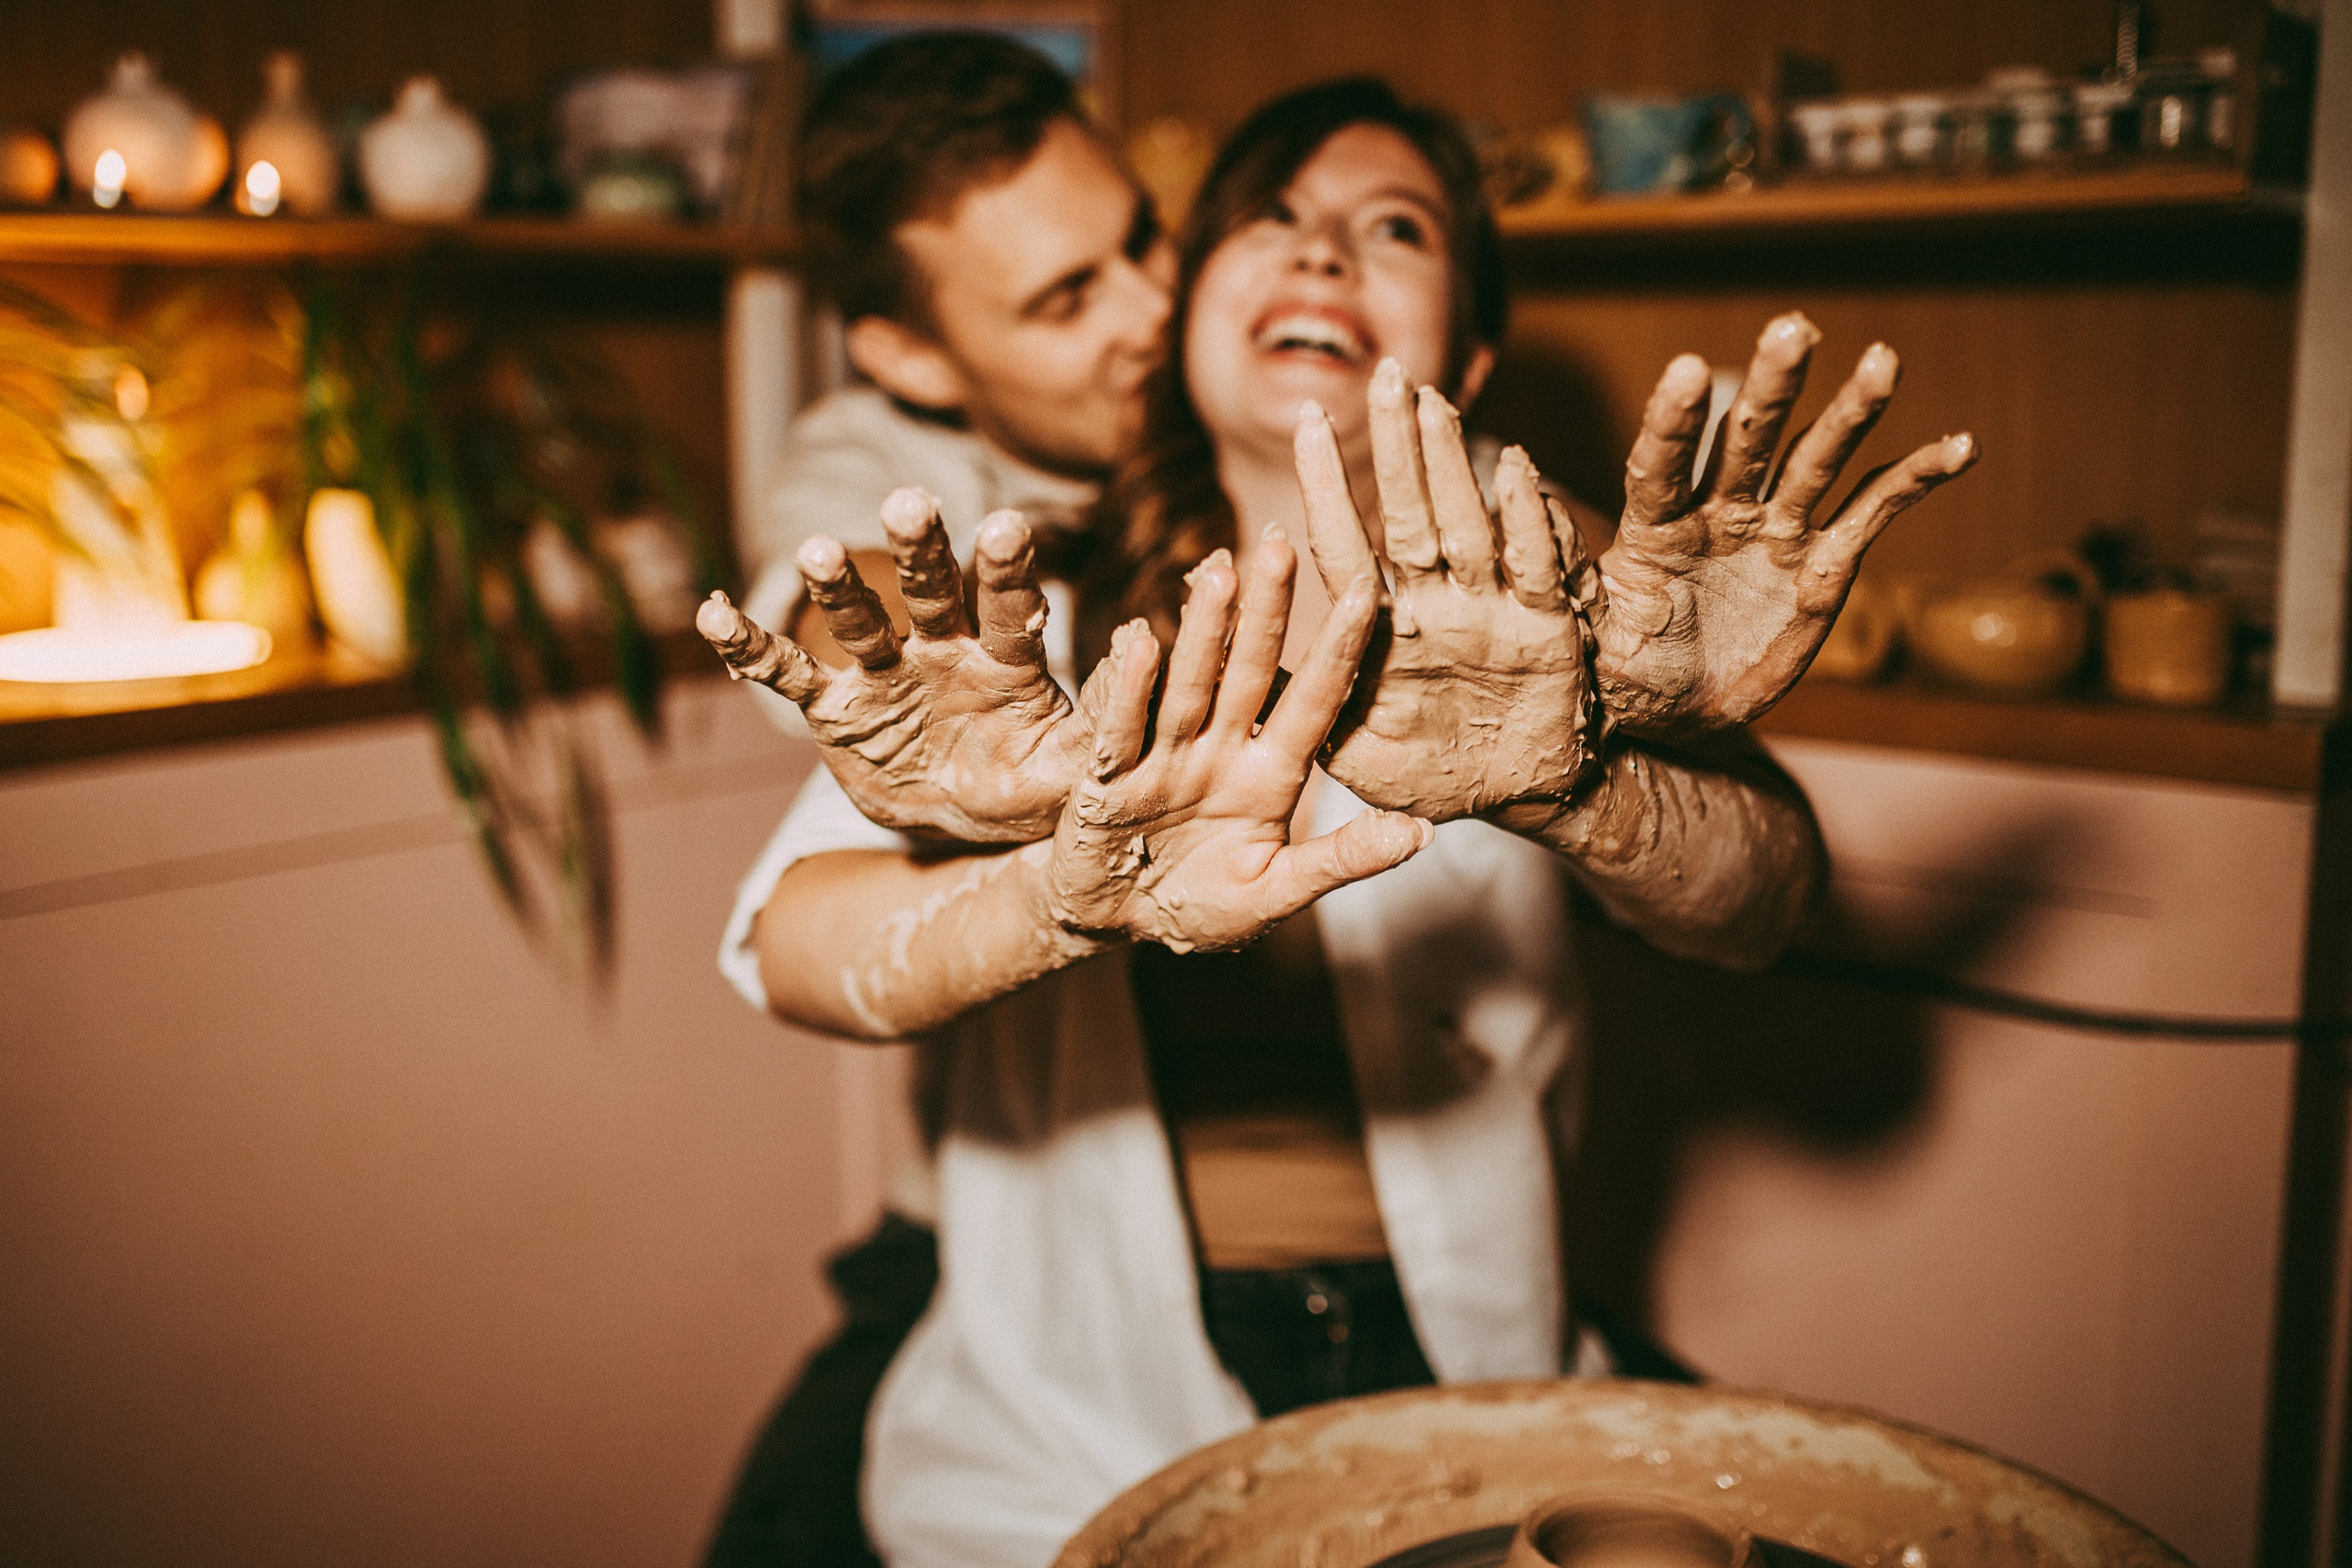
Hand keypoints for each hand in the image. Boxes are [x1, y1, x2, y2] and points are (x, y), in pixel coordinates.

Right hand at [697, 489, 1085, 841]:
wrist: (966, 820)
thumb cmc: (1028, 786)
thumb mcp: (1072, 773)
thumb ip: (1103, 727)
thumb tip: (1142, 659)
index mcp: (1009, 659)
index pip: (1010, 605)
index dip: (1006, 569)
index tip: (1007, 525)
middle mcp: (945, 649)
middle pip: (932, 590)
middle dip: (921, 550)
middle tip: (912, 501)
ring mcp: (886, 673)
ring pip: (859, 619)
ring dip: (838, 586)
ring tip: (819, 549)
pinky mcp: (837, 707)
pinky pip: (788, 675)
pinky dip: (751, 647)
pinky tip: (713, 615)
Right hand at [1044, 539, 1431, 952]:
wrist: (1114, 923)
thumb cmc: (1201, 908)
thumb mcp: (1276, 892)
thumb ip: (1340, 861)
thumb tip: (1421, 834)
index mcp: (1271, 775)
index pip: (1312, 703)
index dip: (1337, 651)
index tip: (1368, 595)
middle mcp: (1221, 751)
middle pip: (1247, 672)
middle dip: (1264, 613)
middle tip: (1280, 548)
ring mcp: (1164, 758)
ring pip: (1189, 686)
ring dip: (1201, 632)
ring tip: (1216, 573)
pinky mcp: (1109, 780)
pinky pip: (1122, 732)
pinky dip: (1129, 691)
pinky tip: (1138, 642)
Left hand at [1293, 359, 1602, 822]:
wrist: (1514, 802)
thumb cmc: (1427, 775)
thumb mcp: (1353, 752)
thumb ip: (1302, 705)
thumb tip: (1242, 665)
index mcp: (1383, 630)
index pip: (1344, 546)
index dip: (1328, 488)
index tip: (1304, 423)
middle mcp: (1436, 605)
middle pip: (1410, 515)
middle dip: (1398, 448)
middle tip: (1384, 375)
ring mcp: (1491, 611)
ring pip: (1467, 525)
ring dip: (1452, 465)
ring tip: (1433, 404)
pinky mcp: (1546, 631)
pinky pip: (1537, 569)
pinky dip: (1531, 520)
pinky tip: (1515, 468)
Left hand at [1592, 312, 1978, 732]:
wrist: (1676, 715)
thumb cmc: (1621, 673)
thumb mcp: (1585, 637)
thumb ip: (1568, 575)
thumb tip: (1531, 502)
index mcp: (1654, 527)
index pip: (1661, 464)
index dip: (1674, 421)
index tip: (1687, 369)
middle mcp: (1718, 512)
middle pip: (1748, 438)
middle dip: (1770, 384)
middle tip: (1793, 326)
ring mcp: (1774, 531)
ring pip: (1815, 458)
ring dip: (1851, 411)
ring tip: (1882, 359)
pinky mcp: (1823, 563)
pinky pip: (1872, 512)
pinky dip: (1913, 479)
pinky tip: (1959, 447)